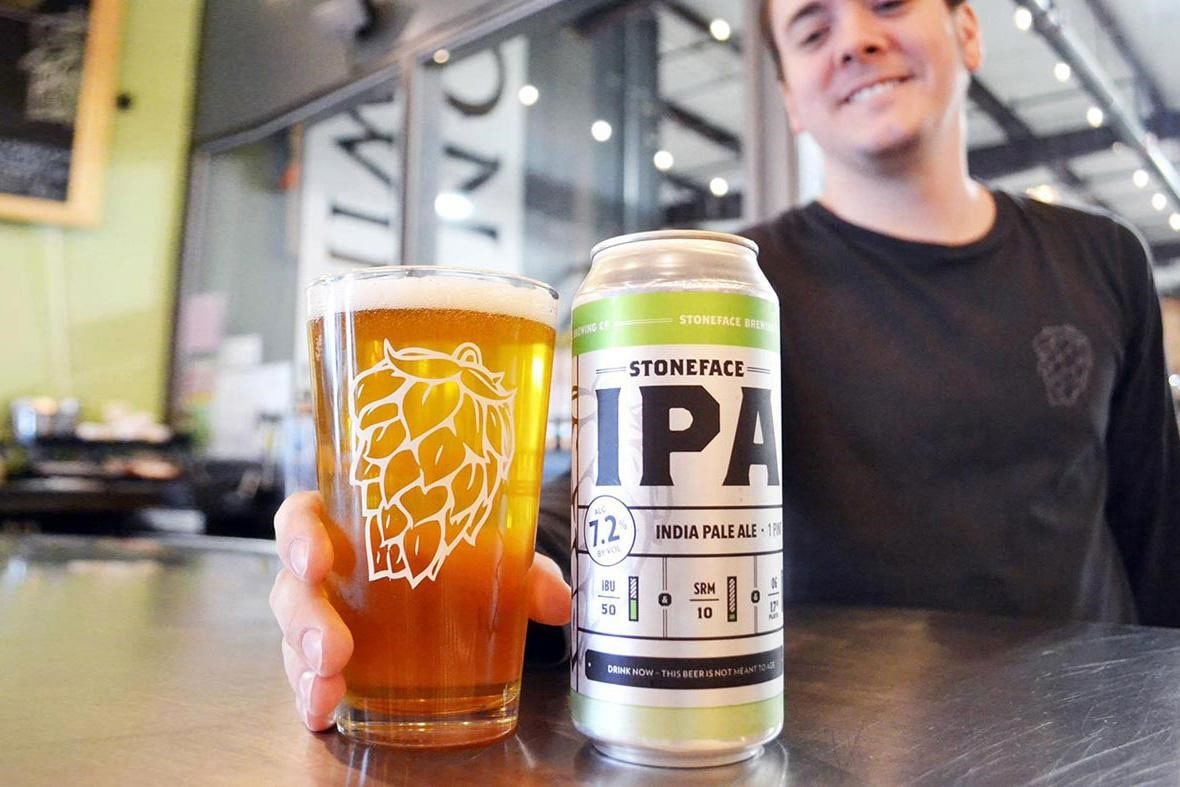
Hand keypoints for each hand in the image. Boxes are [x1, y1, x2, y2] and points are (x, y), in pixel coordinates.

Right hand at [269, 491, 572, 730]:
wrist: (470, 598)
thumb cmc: (463, 560)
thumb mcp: (497, 558)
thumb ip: (525, 573)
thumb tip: (558, 602)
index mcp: (356, 526)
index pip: (304, 517)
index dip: (299, 534)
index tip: (317, 557)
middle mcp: (332, 572)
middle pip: (292, 586)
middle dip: (306, 617)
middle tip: (334, 647)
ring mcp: (327, 619)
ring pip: (293, 636)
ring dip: (304, 665)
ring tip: (330, 687)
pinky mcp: (332, 662)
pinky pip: (307, 678)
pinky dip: (311, 697)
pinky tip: (322, 713)